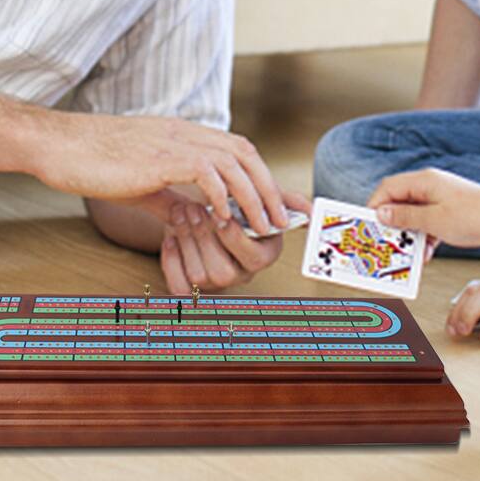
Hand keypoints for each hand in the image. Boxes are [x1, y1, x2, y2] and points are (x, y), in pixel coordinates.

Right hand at [33, 113, 287, 235]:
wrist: (61, 146)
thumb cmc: (94, 162)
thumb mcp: (141, 181)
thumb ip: (169, 195)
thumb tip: (191, 215)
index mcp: (182, 135)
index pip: (236, 149)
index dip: (264, 176)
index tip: (283, 203)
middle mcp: (184, 133)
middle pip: (244, 152)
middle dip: (269, 187)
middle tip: (282, 221)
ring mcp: (172, 141)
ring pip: (232, 160)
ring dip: (253, 194)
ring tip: (263, 226)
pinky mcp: (159, 155)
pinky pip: (204, 170)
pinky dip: (220, 194)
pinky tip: (223, 218)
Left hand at [159, 190, 311, 292]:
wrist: (200, 205)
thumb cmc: (231, 201)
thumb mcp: (255, 194)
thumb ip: (280, 199)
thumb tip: (309, 208)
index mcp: (262, 255)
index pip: (253, 258)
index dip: (235, 237)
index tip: (222, 213)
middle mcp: (240, 273)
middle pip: (223, 272)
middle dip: (206, 238)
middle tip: (193, 207)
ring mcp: (214, 283)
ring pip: (200, 276)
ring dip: (187, 242)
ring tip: (181, 212)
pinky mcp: (189, 285)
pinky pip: (179, 286)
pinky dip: (171, 261)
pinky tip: (170, 236)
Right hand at [369, 168, 479, 251]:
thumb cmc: (475, 216)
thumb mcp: (435, 220)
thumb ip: (406, 216)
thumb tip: (382, 213)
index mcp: (423, 181)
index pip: (388, 188)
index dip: (375, 205)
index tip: (368, 225)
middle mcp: (429, 188)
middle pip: (399, 203)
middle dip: (391, 224)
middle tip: (384, 243)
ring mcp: (439, 201)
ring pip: (413, 217)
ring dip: (409, 236)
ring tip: (407, 254)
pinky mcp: (448, 215)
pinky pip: (427, 226)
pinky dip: (424, 239)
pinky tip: (426, 255)